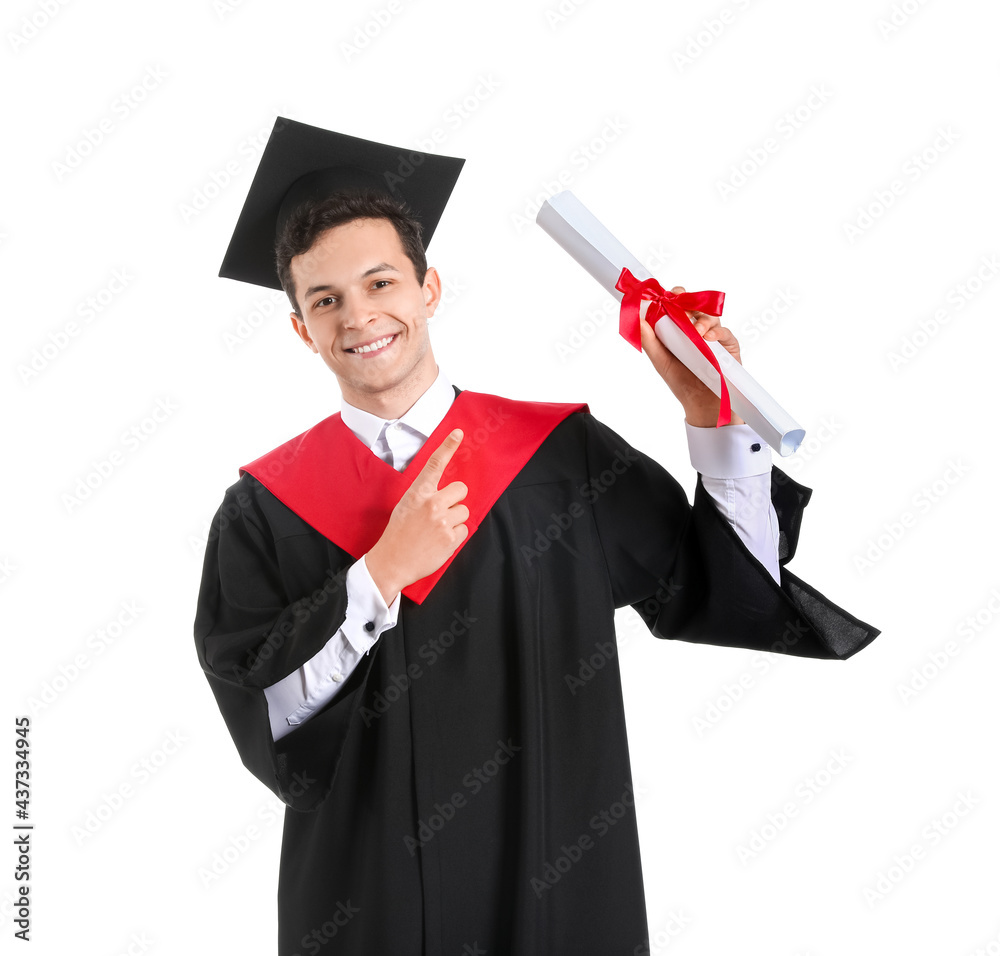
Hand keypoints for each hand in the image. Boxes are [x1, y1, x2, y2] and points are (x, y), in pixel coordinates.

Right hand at [365, 430, 469, 603]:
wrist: (392, 562)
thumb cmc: (398, 533)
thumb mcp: (406, 506)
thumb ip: (425, 496)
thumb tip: (447, 492)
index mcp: (418, 493)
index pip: (434, 465)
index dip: (447, 447)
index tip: (458, 433)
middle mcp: (432, 504)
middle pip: (461, 490)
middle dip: (455, 500)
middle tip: (441, 512)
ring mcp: (442, 521)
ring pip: (464, 511)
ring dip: (455, 520)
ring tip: (436, 530)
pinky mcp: (451, 539)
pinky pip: (465, 530)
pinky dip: (455, 536)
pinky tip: (439, 541)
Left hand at [638, 286, 744, 426]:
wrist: (702, 405)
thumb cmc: (682, 383)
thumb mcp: (661, 362)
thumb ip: (650, 341)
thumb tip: (637, 319)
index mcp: (680, 331)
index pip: (677, 307)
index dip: (673, 298)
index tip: (666, 293)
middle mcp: (697, 330)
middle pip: (694, 306)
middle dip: (687, 301)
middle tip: (680, 302)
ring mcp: (714, 337)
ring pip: (710, 316)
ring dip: (701, 320)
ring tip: (696, 331)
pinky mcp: (729, 346)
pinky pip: (725, 333)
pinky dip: (716, 332)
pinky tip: (708, 338)